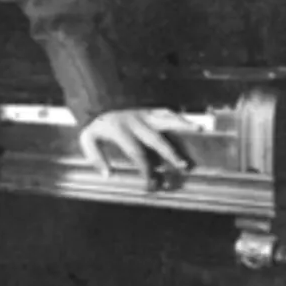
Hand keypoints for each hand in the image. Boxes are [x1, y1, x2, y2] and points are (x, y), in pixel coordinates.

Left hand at [79, 108, 195, 191]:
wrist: (95, 101)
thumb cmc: (95, 126)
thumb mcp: (87, 139)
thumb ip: (95, 157)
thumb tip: (108, 174)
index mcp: (120, 130)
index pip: (136, 153)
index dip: (146, 169)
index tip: (152, 184)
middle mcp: (134, 121)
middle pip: (155, 139)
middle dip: (170, 152)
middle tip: (183, 165)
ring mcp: (142, 114)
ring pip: (164, 118)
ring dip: (181, 125)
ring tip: (198, 129)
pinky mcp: (147, 110)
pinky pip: (164, 111)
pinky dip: (177, 116)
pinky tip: (190, 123)